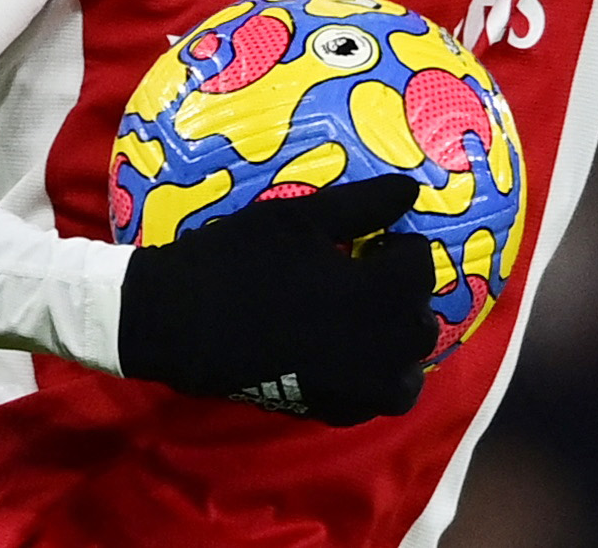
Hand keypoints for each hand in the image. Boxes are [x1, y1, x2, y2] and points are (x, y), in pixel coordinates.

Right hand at [116, 173, 436, 425]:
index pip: (421, 267)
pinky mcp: (326, 409)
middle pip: (420, 323)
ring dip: (398, 346)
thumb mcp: (301, 217)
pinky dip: (373, 381)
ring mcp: (351, 386)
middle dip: (403, 296)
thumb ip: (365, 205)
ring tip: (365, 320)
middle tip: (367, 277)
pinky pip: (373, 402)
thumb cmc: (239, 257)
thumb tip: (412, 188)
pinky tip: (346, 354)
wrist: (177, 317)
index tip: (371, 243)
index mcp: (373, 294)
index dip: (400, 248)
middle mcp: (374, 347)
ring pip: (406, 374)